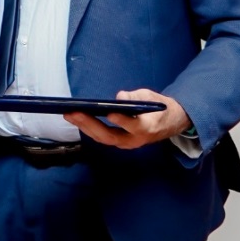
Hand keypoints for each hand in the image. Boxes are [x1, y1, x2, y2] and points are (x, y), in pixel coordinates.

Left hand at [64, 88, 192, 149]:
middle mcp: (135, 139)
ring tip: (69, 114)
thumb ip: (137, 96)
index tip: (110, 113)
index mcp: (148, 127)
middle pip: (110, 135)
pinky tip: (77, 119)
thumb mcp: (152, 97)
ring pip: (103, 138)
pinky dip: (89, 129)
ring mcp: (127, 143)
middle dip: (90, 124)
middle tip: (73, 113)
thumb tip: (120, 97)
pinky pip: (102, 137)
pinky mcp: (120, 142)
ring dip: (85, 127)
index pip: (134, 126)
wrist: (170, 123)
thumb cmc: (159, 107)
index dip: (122, 121)